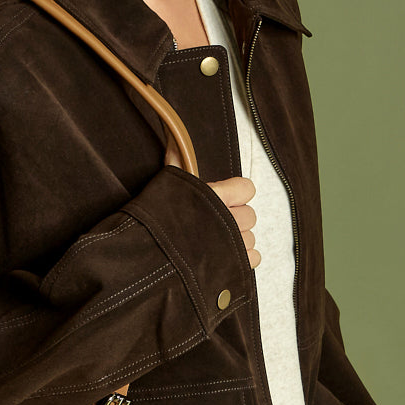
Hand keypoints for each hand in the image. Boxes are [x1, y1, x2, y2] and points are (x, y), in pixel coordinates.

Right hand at [164, 142, 259, 269]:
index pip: (247, 188)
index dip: (236, 194)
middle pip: (250, 215)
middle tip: (214, 226)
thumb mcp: (165, 186)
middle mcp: (230, 220)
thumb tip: (173, 138)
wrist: (150, 260)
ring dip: (236, 241)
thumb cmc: (154, 222)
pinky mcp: (237, 266)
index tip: (222, 200)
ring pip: (250, 238)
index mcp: (217, 196)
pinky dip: (242, 260)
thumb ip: (176, 162)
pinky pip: (254, 258)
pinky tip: (225, 260)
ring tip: (214, 245)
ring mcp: (235, 245)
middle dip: (235, 220)